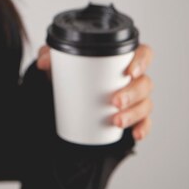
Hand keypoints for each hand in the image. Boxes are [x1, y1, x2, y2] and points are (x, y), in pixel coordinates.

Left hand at [37, 44, 153, 140]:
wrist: (66, 96)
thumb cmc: (72, 74)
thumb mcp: (60, 62)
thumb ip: (50, 55)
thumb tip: (44, 62)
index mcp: (122, 60)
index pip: (143, 54)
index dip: (142, 61)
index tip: (129, 72)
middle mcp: (133, 79)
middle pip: (145, 83)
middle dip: (133, 93)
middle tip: (114, 101)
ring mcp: (135, 98)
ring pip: (145, 104)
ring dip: (134, 113)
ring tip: (116, 121)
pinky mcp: (133, 116)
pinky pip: (145, 122)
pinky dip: (143, 128)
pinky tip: (136, 135)